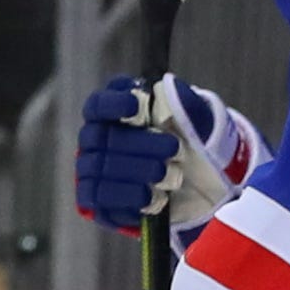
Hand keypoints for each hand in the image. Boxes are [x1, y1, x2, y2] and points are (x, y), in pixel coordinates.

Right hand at [76, 75, 251, 232]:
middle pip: (103, 138)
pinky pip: (100, 199)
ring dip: (139, 172)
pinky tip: (156, 196)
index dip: (113, 105)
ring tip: (172, 175)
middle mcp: (97, 139)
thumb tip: (170, 90)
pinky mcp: (98, 199)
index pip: (98, 105)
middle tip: (174, 149)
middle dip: (141, 144)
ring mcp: (93, 169)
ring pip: (100, 169)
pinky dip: (129, 197)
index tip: (137, 107)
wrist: (196, 181)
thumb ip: (183, 102)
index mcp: (114, 113)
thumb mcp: (194, 119)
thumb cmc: (187, 141)